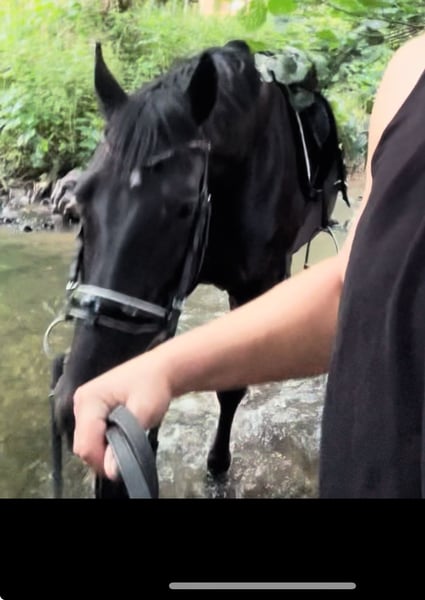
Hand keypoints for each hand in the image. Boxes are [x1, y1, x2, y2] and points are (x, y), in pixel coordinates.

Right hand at [72, 354, 171, 478]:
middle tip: (129, 453)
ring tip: (127, 441)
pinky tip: (121, 436)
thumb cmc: (153, 386)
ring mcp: (83, 405)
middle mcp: (80, 402)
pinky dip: (104, 441)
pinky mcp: (89, 410)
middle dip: (103, 456)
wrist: (159, 370)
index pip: (85, 444)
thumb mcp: (144, 412)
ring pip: (86, 442)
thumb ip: (125, 441)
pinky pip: (91, 435)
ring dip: (104, 449)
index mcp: (88, 400)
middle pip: (82, 445)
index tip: (125, 465)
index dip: (102, 461)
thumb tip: (111, 471)